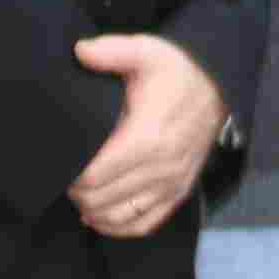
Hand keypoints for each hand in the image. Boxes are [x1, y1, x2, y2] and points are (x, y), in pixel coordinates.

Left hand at [66, 35, 226, 238]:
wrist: (217, 87)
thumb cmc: (177, 71)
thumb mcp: (146, 51)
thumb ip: (111, 51)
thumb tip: (79, 51)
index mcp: (147, 137)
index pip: (95, 175)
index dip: (70, 175)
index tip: (60, 162)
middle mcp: (161, 168)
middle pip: (102, 199)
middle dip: (77, 192)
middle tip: (65, 176)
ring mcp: (172, 184)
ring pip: (121, 216)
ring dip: (93, 211)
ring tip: (78, 196)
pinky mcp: (179, 193)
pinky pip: (145, 224)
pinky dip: (119, 227)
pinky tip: (99, 218)